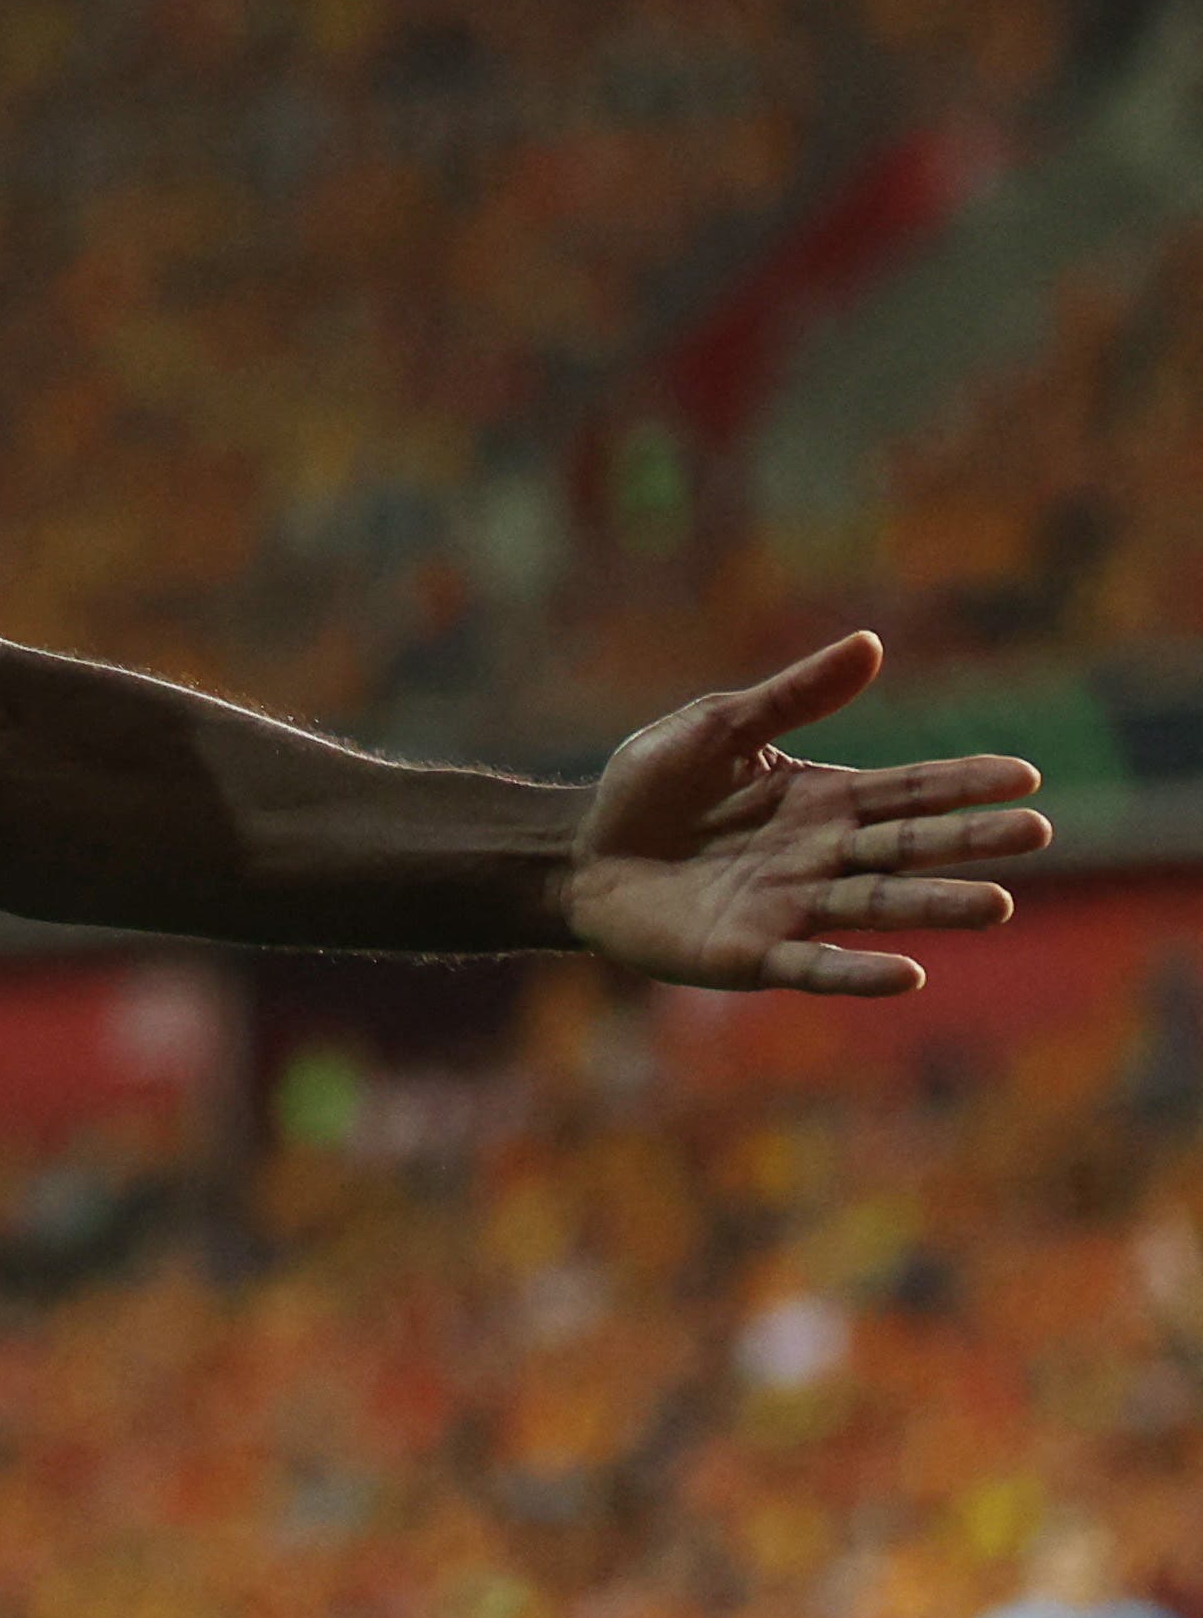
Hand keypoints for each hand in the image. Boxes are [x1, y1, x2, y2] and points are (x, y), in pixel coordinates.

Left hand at [564, 632, 1048, 994]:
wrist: (579, 854)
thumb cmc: (649, 788)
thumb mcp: (717, 727)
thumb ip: (792, 698)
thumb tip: (871, 644)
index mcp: (822, 800)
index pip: (909, 789)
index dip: (965, 783)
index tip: (1025, 775)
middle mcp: (822, 857)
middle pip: (909, 847)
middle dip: (971, 840)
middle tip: (1037, 832)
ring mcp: (792, 907)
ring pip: (878, 906)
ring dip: (935, 906)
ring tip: (994, 904)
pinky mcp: (752, 954)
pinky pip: (814, 965)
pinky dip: (858, 973)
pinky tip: (908, 974)